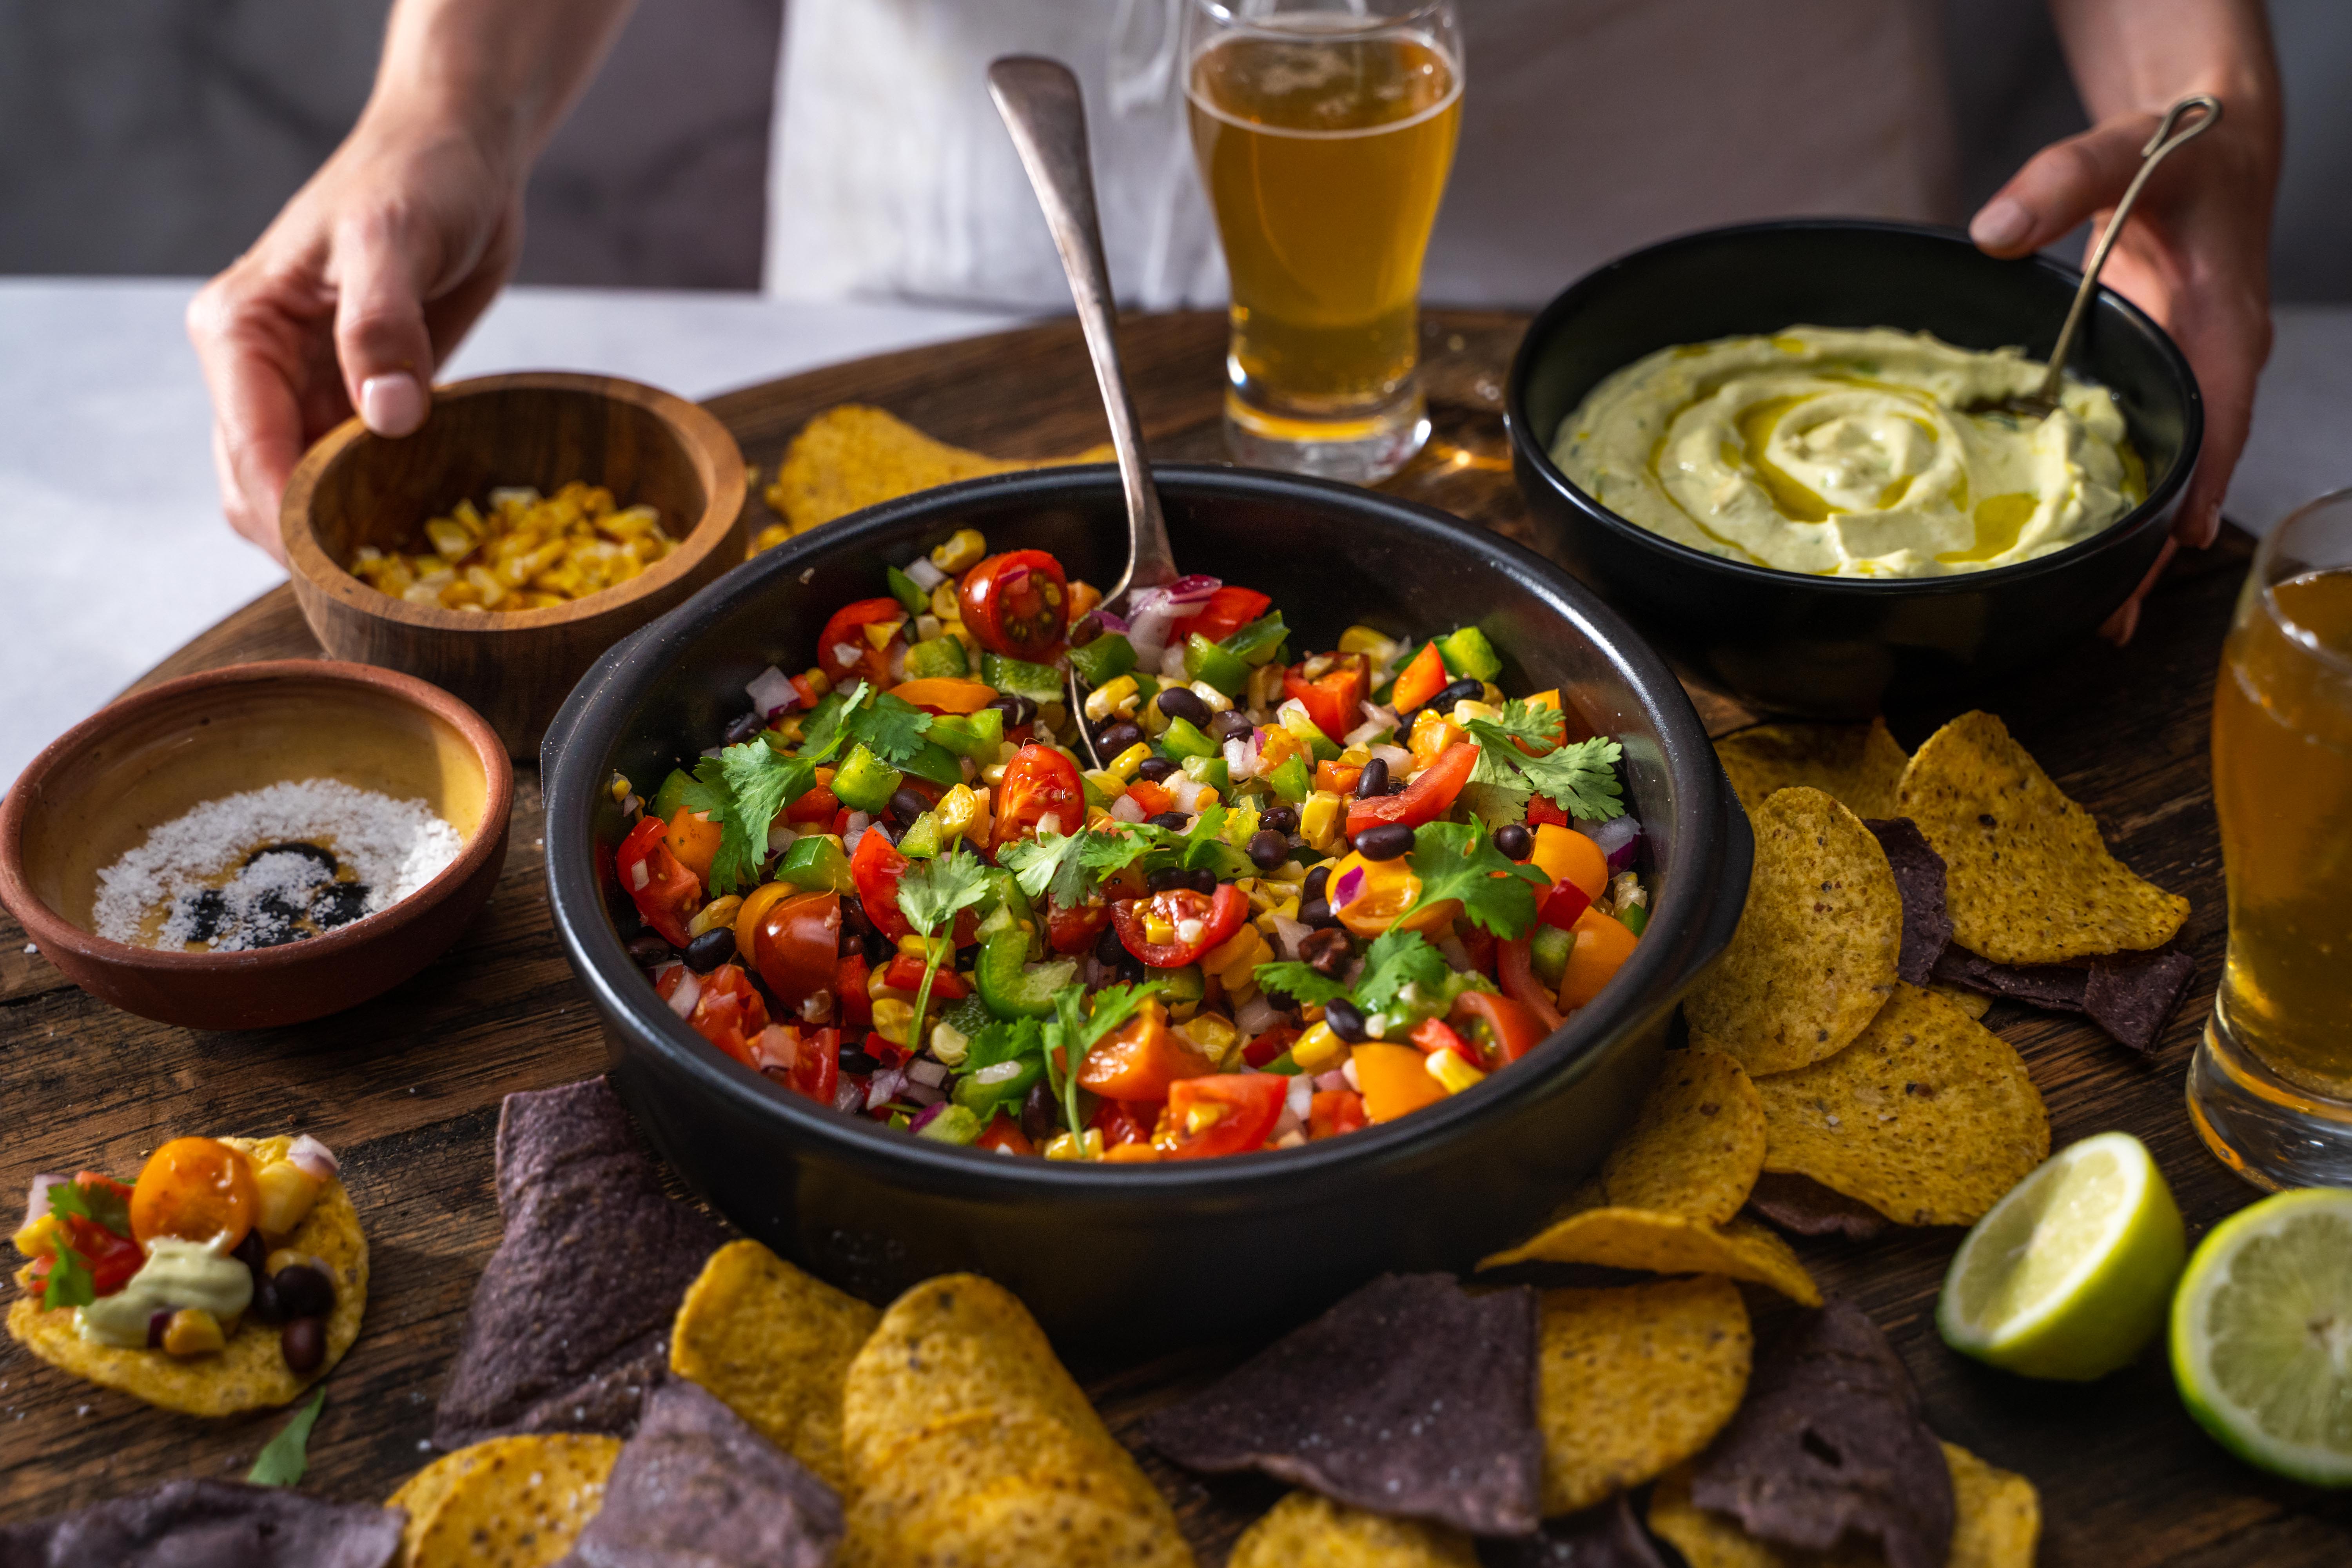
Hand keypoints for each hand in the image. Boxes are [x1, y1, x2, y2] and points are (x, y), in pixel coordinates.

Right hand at [187, 108, 522, 559]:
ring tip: (405, 581)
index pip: (248, 452)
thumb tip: (384, 418)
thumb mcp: (395, 239)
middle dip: (309, 544)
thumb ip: (382, 325)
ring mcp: (302, 389)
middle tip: (382, 596)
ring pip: (301, 494)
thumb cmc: (419, 180)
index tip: (343, 572)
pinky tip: (423, 542)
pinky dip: (376, 511)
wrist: (459, 157)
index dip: (288, 519)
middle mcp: (254, 368)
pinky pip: (351, 476)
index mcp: (237, 331)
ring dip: (343, 536)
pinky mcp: (352, 400)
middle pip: (258, 491)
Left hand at [1969, 101, 2276, 639]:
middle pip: (2190, 466)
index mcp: (2223, 318)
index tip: (2173, 540)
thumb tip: (1994, 230)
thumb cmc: (2179, 150)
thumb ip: (2063, 179)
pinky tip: (2075, 550)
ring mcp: (2182, 375)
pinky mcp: (2151, 377)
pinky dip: (2110, 499)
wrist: (2198, 143)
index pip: (2220, 409)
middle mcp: (2211, 360)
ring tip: (2093, 617)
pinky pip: (2137, 448)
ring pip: (2164, 470)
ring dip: (2130, 541)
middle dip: (2152, 544)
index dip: (2199, 476)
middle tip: (2111, 617)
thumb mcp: (2126, 147)